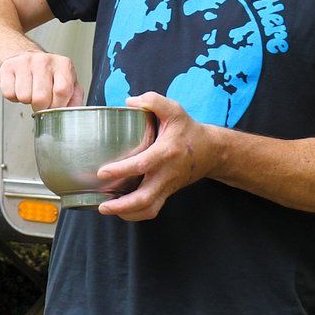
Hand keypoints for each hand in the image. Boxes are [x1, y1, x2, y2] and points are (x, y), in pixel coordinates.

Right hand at [0, 51, 84, 110]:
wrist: (27, 59)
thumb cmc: (49, 75)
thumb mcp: (68, 83)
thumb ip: (74, 99)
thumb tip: (73, 113)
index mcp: (63, 64)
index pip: (62, 91)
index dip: (57, 106)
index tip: (55, 108)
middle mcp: (44, 60)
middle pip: (41, 97)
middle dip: (41, 107)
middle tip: (42, 102)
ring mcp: (25, 62)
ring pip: (24, 97)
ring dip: (27, 100)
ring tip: (31, 92)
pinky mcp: (8, 66)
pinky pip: (9, 93)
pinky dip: (14, 96)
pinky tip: (20, 88)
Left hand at [96, 92, 216, 220]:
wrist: (211, 151)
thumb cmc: (188, 130)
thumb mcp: (174, 110)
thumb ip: (153, 101)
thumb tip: (129, 102)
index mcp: (166, 152)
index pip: (142, 165)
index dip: (121, 170)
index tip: (102, 172)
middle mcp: (167, 173)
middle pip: (145, 198)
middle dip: (122, 205)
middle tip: (102, 205)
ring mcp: (168, 186)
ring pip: (149, 208)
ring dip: (127, 213)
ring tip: (107, 209)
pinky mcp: (167, 193)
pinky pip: (152, 209)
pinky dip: (136, 214)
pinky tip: (120, 209)